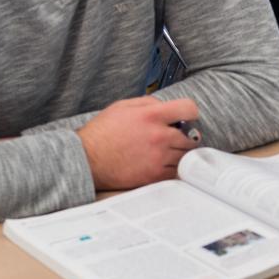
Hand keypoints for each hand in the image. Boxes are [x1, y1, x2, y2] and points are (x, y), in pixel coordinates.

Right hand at [77, 97, 200, 190]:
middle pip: (191, 136)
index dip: (190, 113)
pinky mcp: (155, 175)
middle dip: (185, 136)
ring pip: (185, 155)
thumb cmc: (102, 133)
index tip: (187, 118)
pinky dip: (173, 168)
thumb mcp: (122, 106)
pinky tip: (162, 164)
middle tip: (175, 138)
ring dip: (180, 153)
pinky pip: (176, 172)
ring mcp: (158, 157)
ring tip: (166, 151)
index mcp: (151, 115)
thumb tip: (165, 106)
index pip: (189, 109)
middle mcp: (158, 136)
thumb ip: (148, 103)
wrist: (87, 160)